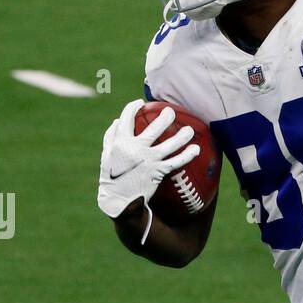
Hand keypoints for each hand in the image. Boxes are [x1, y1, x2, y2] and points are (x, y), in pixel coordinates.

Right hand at [97, 98, 198, 218]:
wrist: (118, 200)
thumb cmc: (111, 176)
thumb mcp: (106, 155)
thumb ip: (110, 136)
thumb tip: (117, 121)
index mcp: (120, 142)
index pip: (127, 118)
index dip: (133, 107)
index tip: (140, 103)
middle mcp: (135, 149)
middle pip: (153, 129)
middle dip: (165, 117)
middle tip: (171, 111)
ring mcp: (148, 160)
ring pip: (169, 145)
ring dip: (182, 136)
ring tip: (190, 130)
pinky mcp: (157, 172)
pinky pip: (175, 162)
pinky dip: (187, 155)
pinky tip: (196, 150)